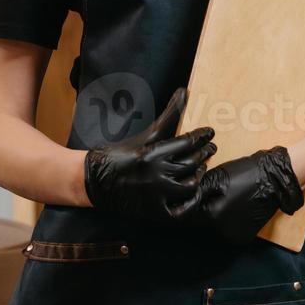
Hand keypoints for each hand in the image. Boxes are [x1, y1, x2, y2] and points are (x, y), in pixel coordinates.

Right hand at [84, 88, 215, 221]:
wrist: (93, 181)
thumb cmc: (118, 154)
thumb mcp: (144, 134)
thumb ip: (168, 115)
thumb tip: (185, 92)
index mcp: (152, 153)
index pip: (188, 143)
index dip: (202, 136)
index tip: (210, 133)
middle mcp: (156, 174)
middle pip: (191, 163)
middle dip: (204, 153)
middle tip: (211, 148)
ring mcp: (156, 195)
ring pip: (190, 185)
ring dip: (200, 175)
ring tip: (202, 168)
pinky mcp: (154, 212)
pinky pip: (182, 210)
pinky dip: (192, 201)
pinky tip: (194, 192)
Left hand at [191, 146, 304, 244]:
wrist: (274, 180)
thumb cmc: (245, 174)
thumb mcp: (216, 178)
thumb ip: (196, 193)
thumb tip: (178, 204)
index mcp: (211, 216)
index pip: (186, 217)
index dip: (185, 206)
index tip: (188, 198)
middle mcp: (222, 232)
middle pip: (199, 225)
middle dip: (198, 212)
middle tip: (208, 196)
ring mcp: (234, 237)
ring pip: (212, 230)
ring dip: (212, 218)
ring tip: (222, 201)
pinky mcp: (244, 238)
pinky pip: (226, 232)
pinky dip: (225, 223)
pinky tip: (232, 209)